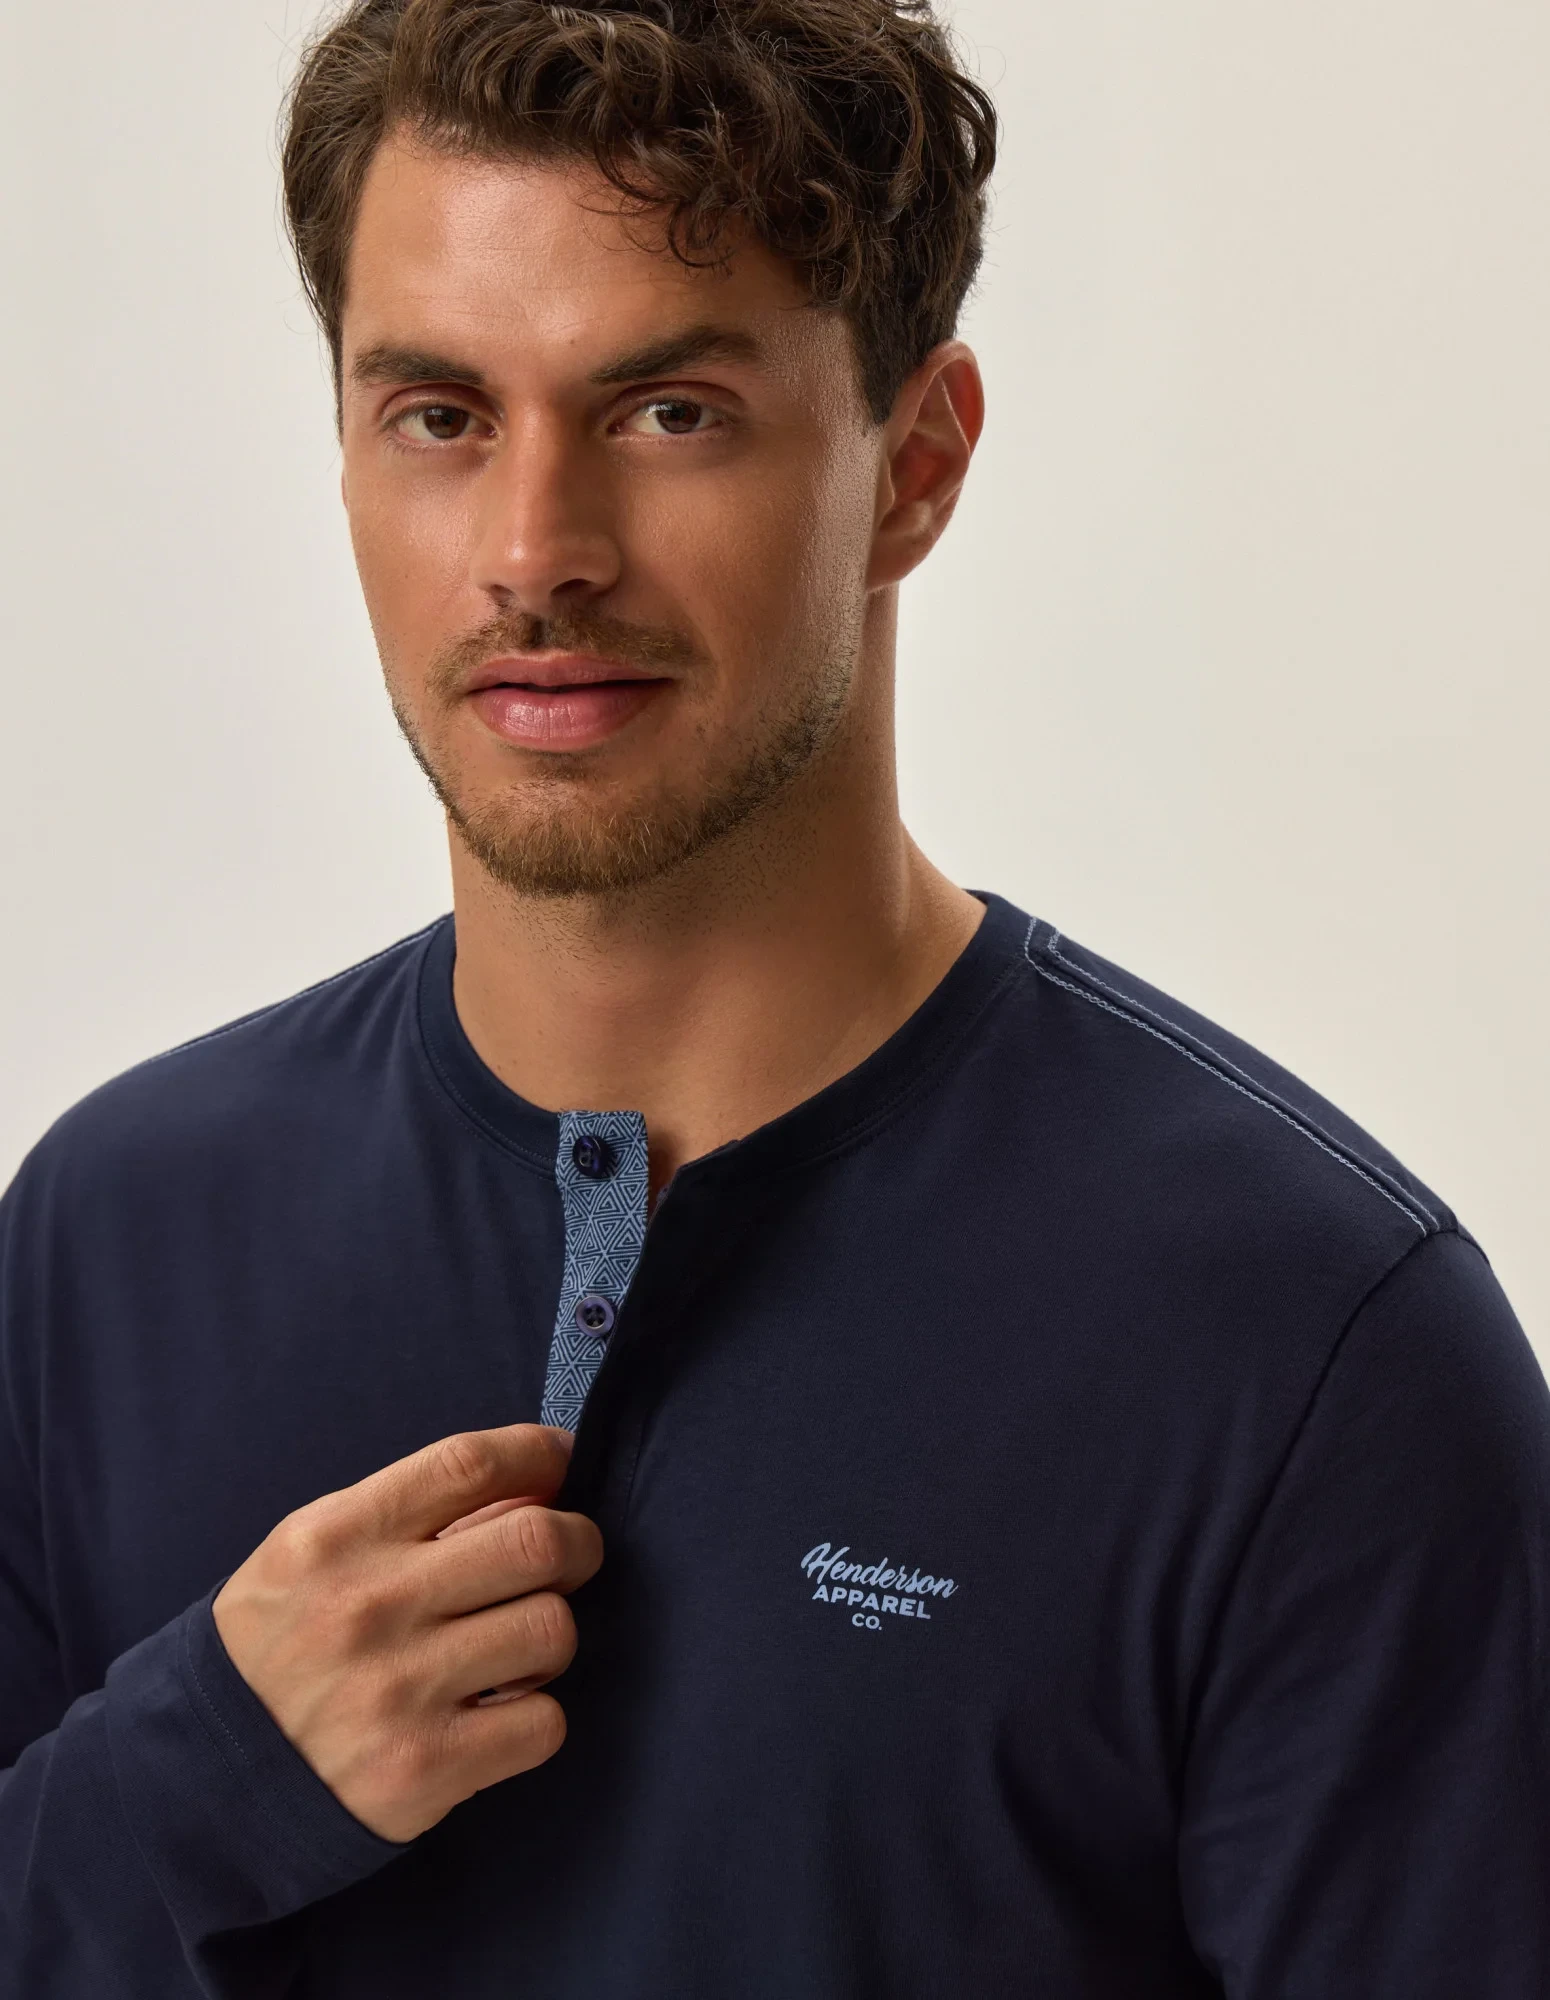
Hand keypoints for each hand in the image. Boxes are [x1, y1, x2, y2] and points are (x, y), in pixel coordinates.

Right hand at [211, 1424, 602, 1843]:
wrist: (205, 1774)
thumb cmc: (280, 1641)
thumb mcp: (313, 1550)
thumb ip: (410, 1510)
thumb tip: (533, 1481)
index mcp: (338, 1537)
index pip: (469, 1464)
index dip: (538, 1453)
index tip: (558, 1461)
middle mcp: (370, 1607)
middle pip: (536, 1542)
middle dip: (576, 1543)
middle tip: (568, 1556)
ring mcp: (399, 1692)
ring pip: (553, 1630)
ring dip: (551, 1634)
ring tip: (517, 1646)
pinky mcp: (424, 1769)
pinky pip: (544, 1722)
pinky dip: (537, 1715)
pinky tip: (499, 1711)